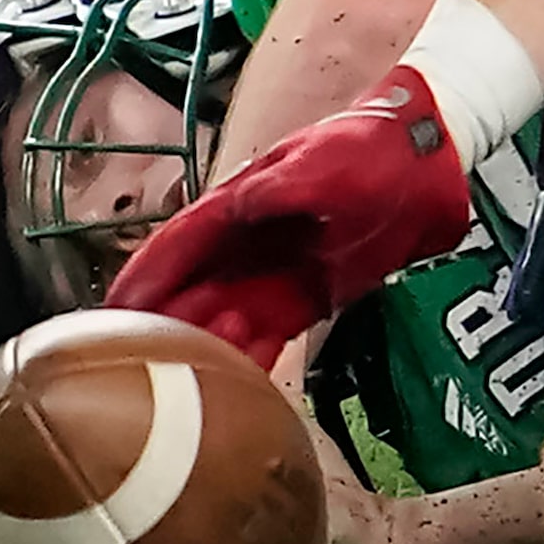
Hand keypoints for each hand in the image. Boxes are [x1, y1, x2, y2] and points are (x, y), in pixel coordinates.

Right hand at [108, 65, 473, 367]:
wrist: (435, 160)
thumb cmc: (374, 147)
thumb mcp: (326, 161)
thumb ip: (281, 187)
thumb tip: (236, 206)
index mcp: (240, 203)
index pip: (178, 245)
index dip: (143, 279)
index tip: (108, 319)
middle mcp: (248, 242)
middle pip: (191, 291)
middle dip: (161, 329)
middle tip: (130, 375)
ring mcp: (278, 271)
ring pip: (225, 320)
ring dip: (206, 353)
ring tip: (187, 393)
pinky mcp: (311, 296)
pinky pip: (269, 336)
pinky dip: (250, 361)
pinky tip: (235, 395)